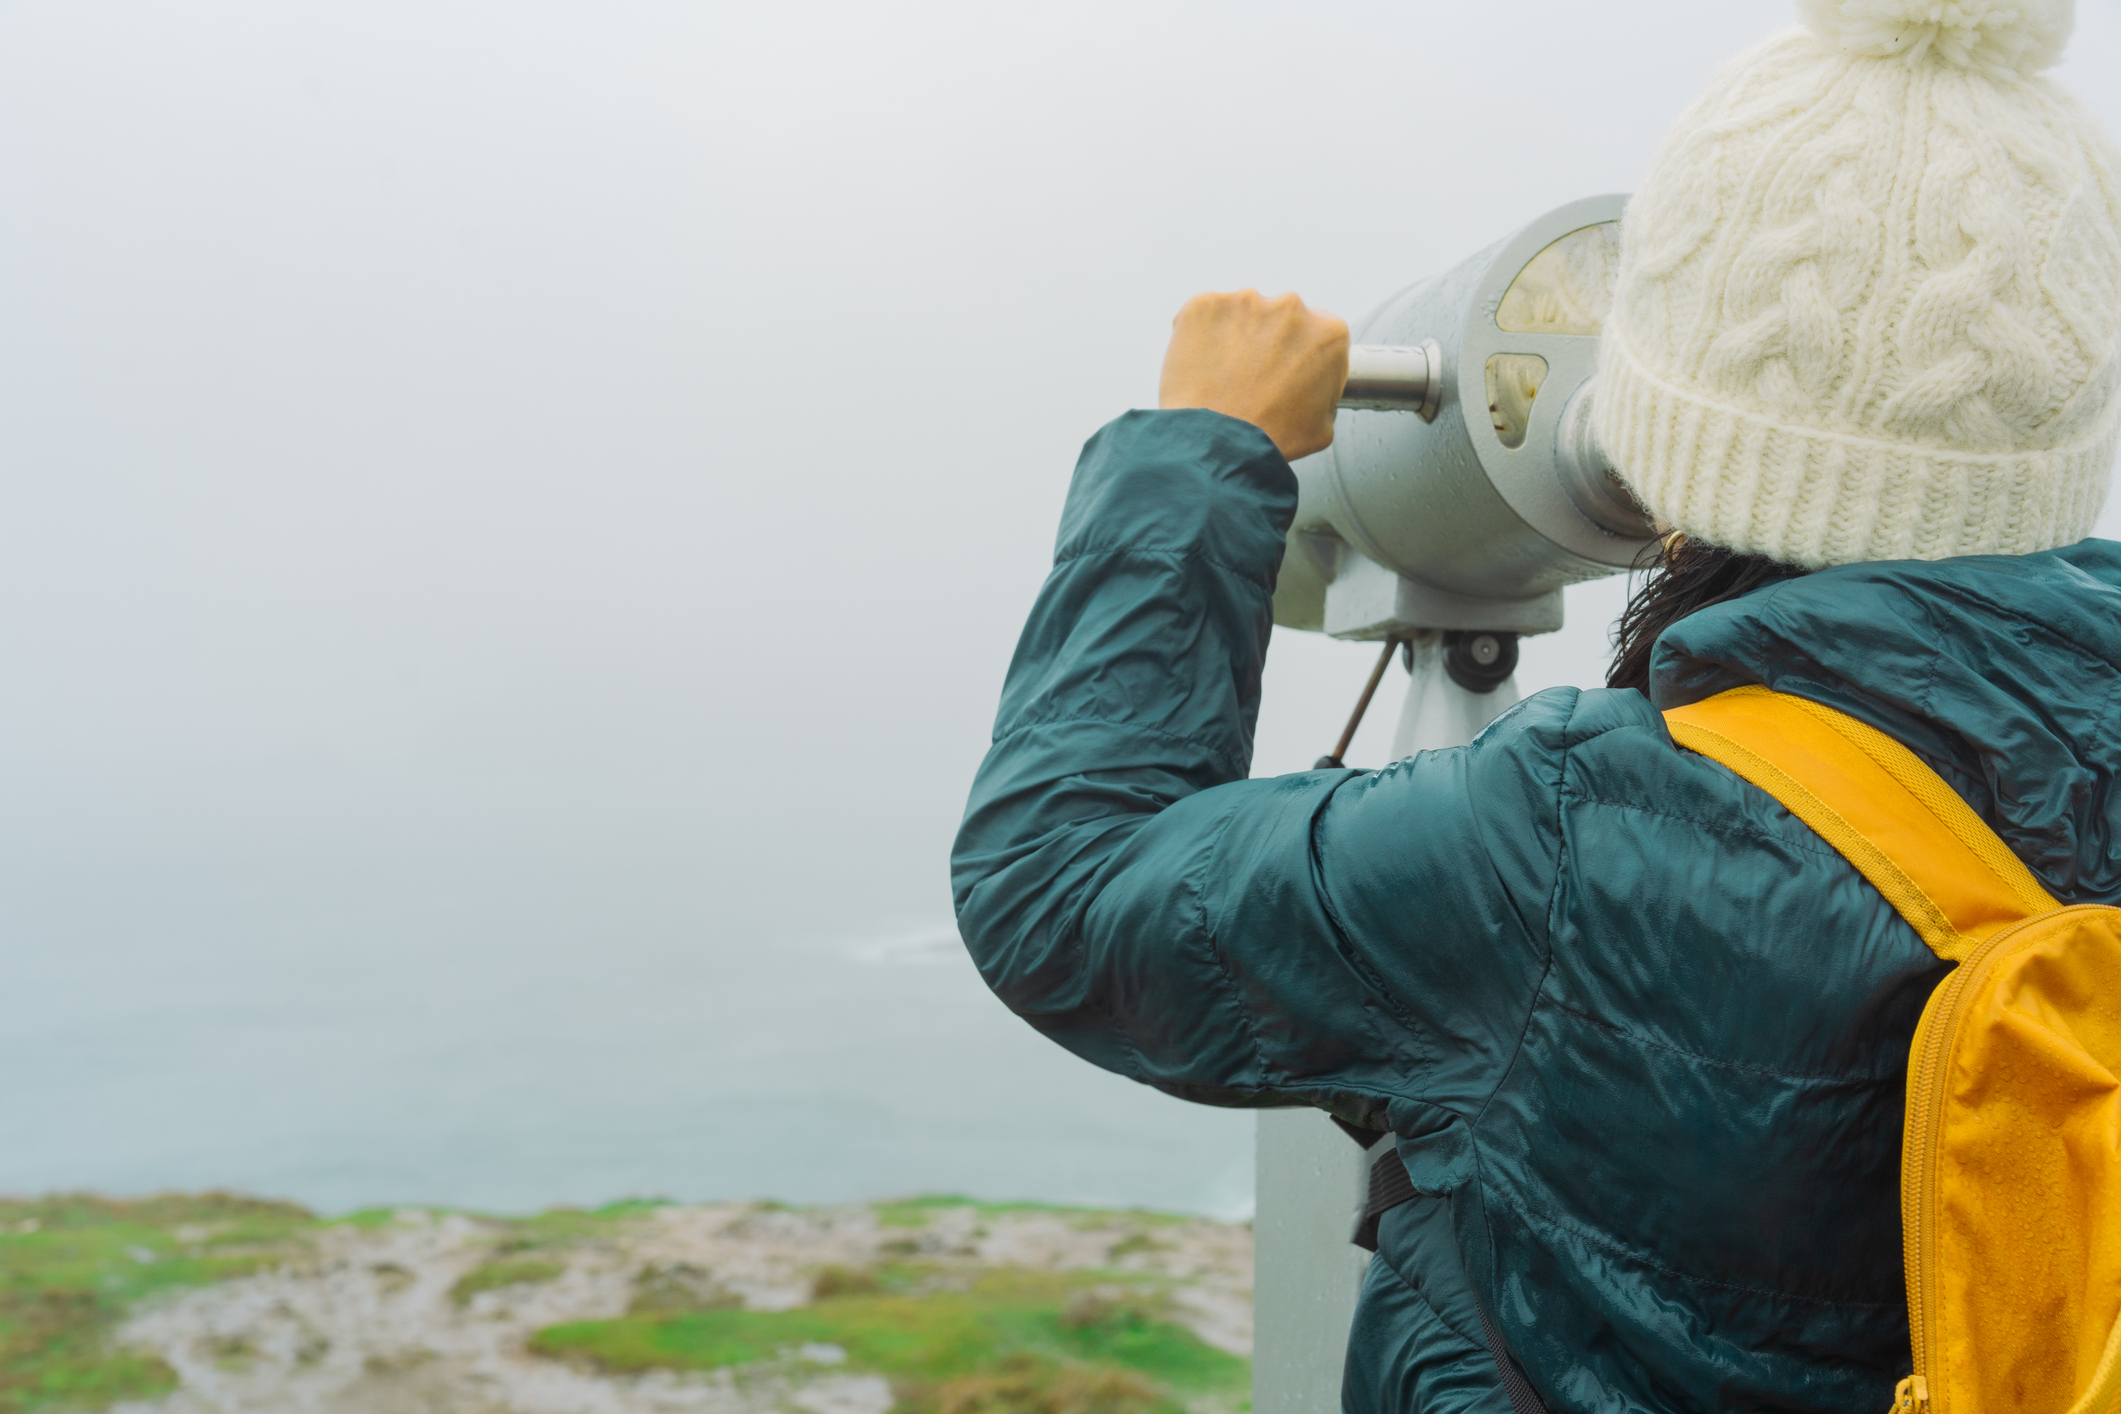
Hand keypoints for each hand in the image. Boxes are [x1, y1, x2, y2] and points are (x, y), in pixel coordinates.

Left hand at [1158, 290, 1348, 460]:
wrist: (1217, 443)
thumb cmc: (1269, 439)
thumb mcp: (1323, 426)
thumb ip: (1327, 393)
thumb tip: (1318, 388)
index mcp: (1329, 332)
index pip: (1318, 331)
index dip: (1301, 354)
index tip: (1286, 371)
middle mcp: (1291, 306)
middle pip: (1280, 318)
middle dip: (1268, 342)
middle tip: (1251, 378)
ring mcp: (1245, 301)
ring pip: (1241, 314)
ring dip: (1235, 336)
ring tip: (1223, 376)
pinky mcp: (1204, 305)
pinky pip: (1203, 315)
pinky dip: (1200, 334)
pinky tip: (1201, 366)